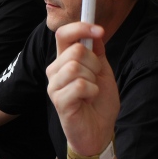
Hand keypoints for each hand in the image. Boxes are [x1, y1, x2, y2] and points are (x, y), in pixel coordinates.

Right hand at [46, 22, 118, 156]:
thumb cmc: (98, 102)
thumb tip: (95, 31)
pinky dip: (91, 91)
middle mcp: (55, 71)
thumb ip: (97, 52)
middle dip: (94, 63)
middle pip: (75, 50)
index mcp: (64, 61)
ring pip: (75, 67)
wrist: (99, 131)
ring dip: (92, 78)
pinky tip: (88, 100)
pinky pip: (80, 85)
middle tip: (96, 78)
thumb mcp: (103, 71)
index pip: (63, 34)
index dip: (81, 28)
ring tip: (91, 91)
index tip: (100, 30)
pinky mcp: (58, 101)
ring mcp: (54, 86)